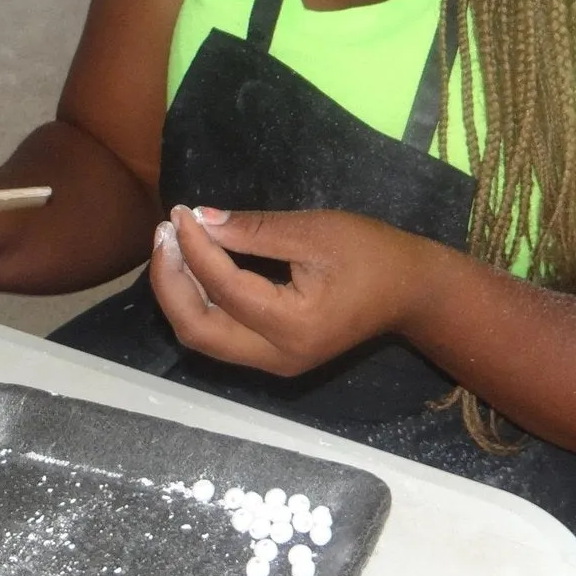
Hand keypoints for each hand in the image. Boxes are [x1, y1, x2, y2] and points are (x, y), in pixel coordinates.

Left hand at [149, 204, 442, 376]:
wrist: (410, 291)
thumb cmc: (371, 254)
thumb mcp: (314, 231)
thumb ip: (254, 229)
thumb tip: (199, 219)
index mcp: (293, 326)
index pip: (224, 288)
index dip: (194, 248)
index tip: (180, 212)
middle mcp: (277, 357)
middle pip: (197, 330)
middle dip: (170, 281)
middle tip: (165, 233)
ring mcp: (274, 363)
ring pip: (203, 338)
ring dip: (179, 293)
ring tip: (172, 245)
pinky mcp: (272, 356)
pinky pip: (220, 334)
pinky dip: (198, 302)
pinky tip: (193, 266)